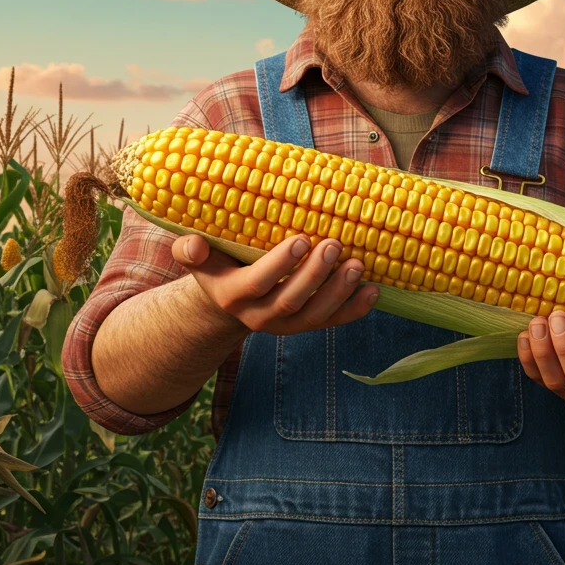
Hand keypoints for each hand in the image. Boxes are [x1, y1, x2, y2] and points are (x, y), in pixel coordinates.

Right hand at [172, 234, 376, 336]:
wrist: (232, 296)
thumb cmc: (219, 264)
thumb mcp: (199, 258)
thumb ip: (190, 251)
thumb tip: (190, 245)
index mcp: (232, 296)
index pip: (256, 284)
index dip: (279, 265)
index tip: (300, 239)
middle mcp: (259, 316)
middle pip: (290, 301)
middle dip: (315, 275)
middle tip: (334, 243)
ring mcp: (287, 324)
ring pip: (315, 315)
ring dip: (339, 291)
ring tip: (357, 264)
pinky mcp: (309, 325)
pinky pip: (333, 322)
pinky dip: (356, 309)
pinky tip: (374, 290)